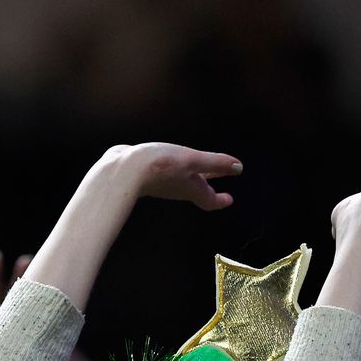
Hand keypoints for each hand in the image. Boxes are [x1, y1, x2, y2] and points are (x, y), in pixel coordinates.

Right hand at [102, 142, 243, 209]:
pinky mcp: (148, 175)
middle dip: (208, 187)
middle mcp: (177, 188)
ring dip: (192, 177)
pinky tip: (171, 163)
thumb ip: (215, 163)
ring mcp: (161, 183)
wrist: (122, 171)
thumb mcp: (192, 160)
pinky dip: (175, 171)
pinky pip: (167, 175)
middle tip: (218, 184)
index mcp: (191, 188)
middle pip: (197, 190)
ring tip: (199, 170)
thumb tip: (238, 168)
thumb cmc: (159, 166)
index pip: (209, 199)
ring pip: (181, 182)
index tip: (229, 199)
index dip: (221, 200)